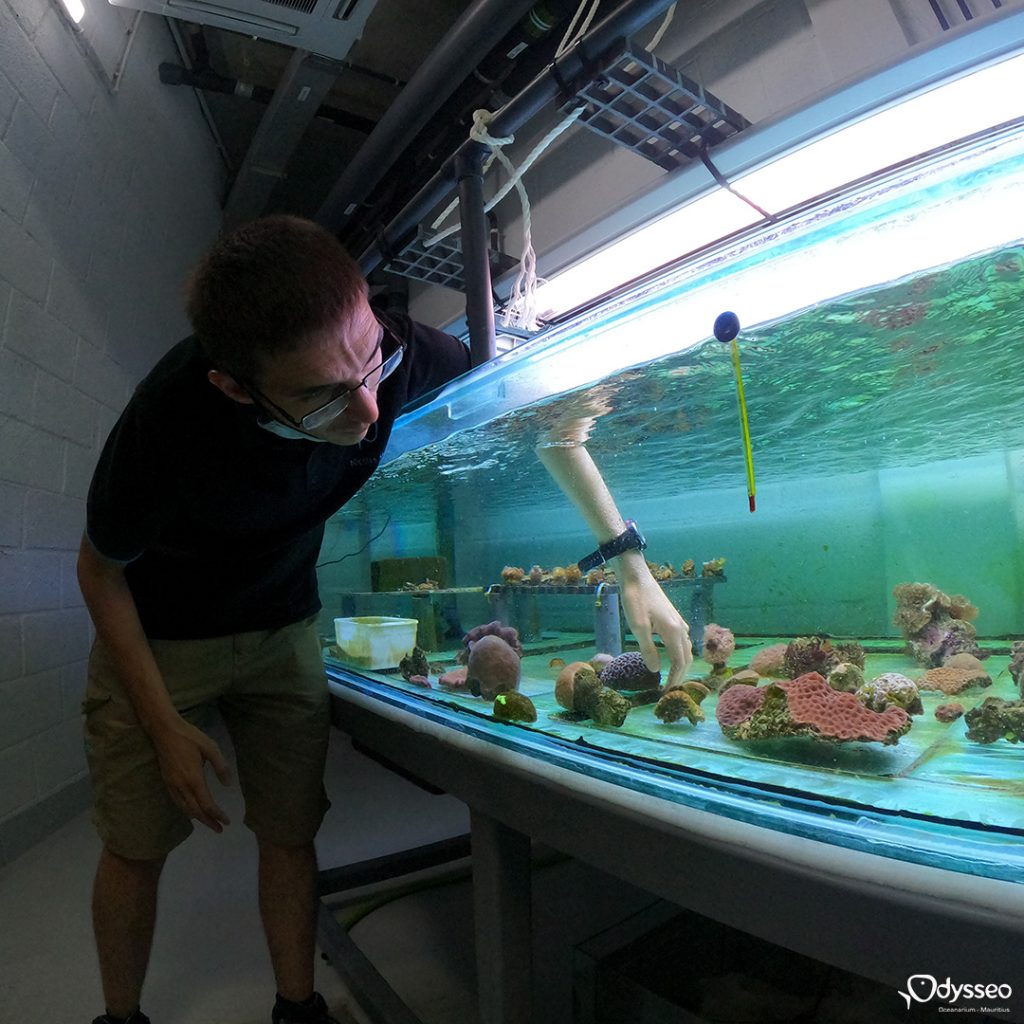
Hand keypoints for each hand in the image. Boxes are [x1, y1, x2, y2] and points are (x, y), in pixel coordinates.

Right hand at [150, 716, 232, 831]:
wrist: (164, 731)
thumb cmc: (190, 737)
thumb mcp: (211, 747)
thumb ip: (221, 766)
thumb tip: (228, 784)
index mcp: (194, 778)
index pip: (207, 804)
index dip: (217, 815)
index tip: (227, 822)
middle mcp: (181, 786)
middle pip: (195, 811)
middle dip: (208, 822)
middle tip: (220, 829)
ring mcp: (172, 785)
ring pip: (185, 808)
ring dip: (197, 818)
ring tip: (209, 823)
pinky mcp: (166, 782)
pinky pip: (177, 802)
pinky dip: (186, 810)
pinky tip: (192, 811)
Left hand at [616, 551, 692, 689]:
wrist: (637, 576)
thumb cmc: (635, 600)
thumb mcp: (638, 626)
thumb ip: (648, 649)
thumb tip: (657, 670)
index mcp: (673, 631)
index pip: (680, 662)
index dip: (674, 679)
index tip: (666, 693)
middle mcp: (681, 627)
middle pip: (687, 657)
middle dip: (680, 675)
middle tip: (669, 689)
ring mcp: (679, 621)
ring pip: (686, 648)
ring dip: (681, 664)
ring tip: (671, 676)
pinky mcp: (673, 617)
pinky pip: (682, 640)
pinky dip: (680, 652)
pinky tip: (672, 654)